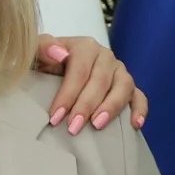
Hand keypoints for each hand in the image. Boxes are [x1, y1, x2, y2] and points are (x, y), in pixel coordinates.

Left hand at [31, 34, 147, 132]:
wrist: (54, 68)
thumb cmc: (44, 63)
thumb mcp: (35, 53)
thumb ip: (41, 48)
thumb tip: (57, 53)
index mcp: (84, 47)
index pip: (79, 69)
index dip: (68, 93)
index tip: (56, 117)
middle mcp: (105, 56)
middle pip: (100, 80)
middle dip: (86, 105)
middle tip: (73, 128)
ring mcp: (119, 71)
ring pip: (123, 87)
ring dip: (112, 107)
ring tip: (98, 125)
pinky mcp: (128, 86)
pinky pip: (139, 96)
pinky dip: (139, 109)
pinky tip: (135, 124)